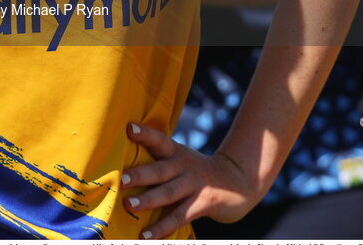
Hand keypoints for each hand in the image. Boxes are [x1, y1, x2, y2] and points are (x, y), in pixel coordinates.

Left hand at [120, 123, 261, 239]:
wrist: (239, 180)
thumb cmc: (198, 171)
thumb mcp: (183, 159)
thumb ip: (160, 162)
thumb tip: (125, 171)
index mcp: (177, 152)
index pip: (159, 140)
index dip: (145, 134)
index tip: (130, 128)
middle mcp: (184, 166)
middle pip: (160, 170)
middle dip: (141, 174)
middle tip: (123, 178)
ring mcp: (194, 185)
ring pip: (168, 193)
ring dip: (148, 200)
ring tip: (129, 205)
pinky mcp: (203, 204)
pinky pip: (179, 217)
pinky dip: (162, 227)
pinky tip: (145, 235)